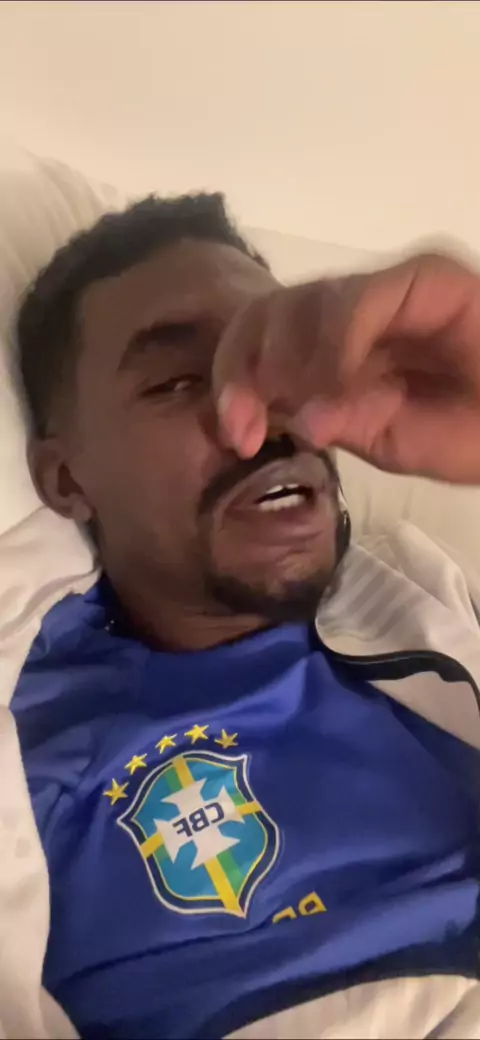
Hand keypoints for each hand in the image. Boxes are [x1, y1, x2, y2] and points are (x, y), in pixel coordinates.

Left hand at [213, 252, 479, 483]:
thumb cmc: (473, 433)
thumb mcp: (388, 440)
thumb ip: (336, 421)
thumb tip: (291, 415)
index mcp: (333, 348)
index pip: (259, 339)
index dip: (235, 380)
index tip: (238, 435)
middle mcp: (352, 310)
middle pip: (266, 312)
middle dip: (244, 370)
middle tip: (251, 425)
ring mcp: (388, 289)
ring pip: (304, 301)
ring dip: (291, 361)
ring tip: (314, 406)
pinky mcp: (428, 278)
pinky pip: (361, 301)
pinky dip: (340, 345)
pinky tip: (343, 382)